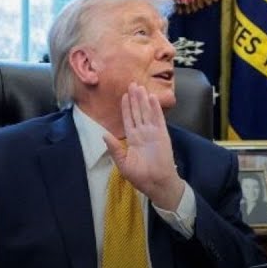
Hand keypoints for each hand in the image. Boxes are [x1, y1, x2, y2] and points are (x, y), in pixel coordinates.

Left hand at [103, 83, 184, 209]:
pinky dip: (155, 108)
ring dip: (143, 100)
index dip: (126, 108)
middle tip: (132, 84)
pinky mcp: (162, 134)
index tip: (123, 96)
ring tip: (140, 86)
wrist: (156, 183)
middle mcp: (142, 133)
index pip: (128, 120)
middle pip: (138, 112)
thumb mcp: (123, 163)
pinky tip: (152, 98)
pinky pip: (158, 119)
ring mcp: (153, 133)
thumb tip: (104, 135)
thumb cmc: (140, 176)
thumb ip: (114, 148)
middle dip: (134, 99)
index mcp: (133, 139)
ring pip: (146, 112)